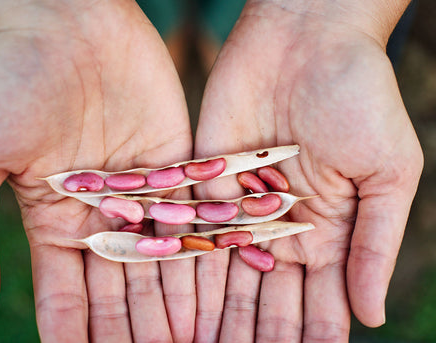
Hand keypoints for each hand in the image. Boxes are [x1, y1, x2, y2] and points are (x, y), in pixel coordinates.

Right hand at [0, 0, 193, 340]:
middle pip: (124, 286)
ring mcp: (145, 191)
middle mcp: (104, 213)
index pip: (69, 295)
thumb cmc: (8, 82)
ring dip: (177, 304)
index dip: (79, 333)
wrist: (65, 20)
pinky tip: (219, 288)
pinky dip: (207, 253)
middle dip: (138, 329)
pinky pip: (196, 216)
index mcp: (55, 220)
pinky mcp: (179, 164)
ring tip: (194, 342)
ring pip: (164, 260)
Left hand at [193, 1, 422, 340]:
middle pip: (267, 300)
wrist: (306, 40)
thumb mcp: (386, 174)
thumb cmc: (360, 99)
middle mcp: (280, 229)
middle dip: (256, 336)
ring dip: (216, 319)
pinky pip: (194, 235)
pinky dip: (187, 273)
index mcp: (327, 231)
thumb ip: (375, 244)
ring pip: (226, 278)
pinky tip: (180, 309)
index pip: (319, 304)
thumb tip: (372, 316)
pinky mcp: (206, 182)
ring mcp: (240, 208)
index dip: (311, 338)